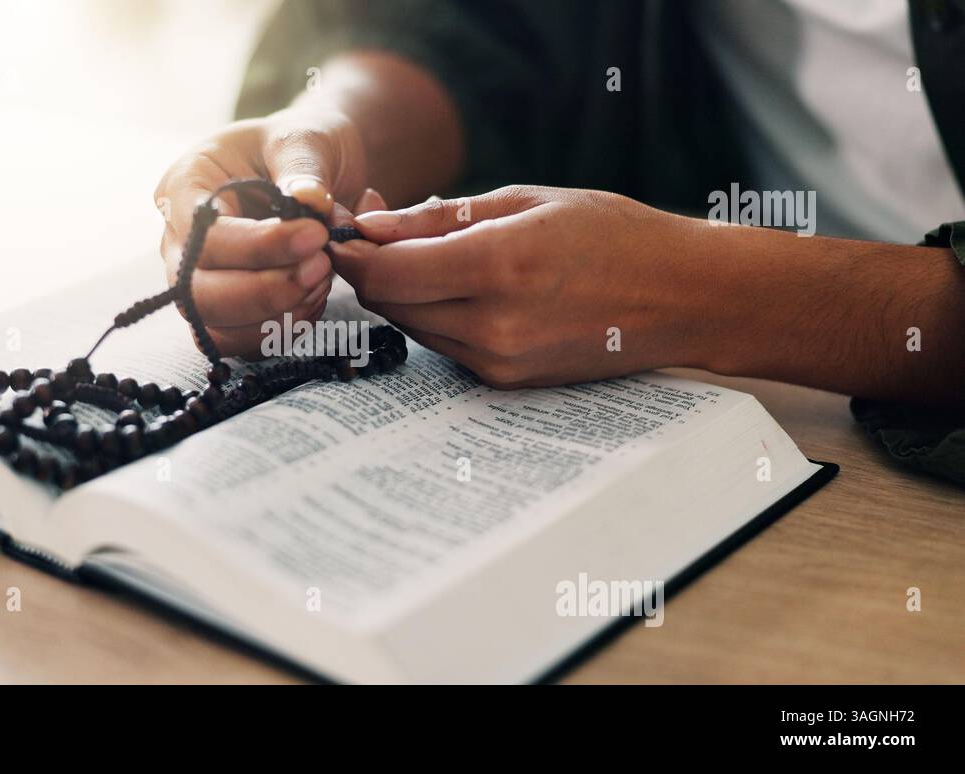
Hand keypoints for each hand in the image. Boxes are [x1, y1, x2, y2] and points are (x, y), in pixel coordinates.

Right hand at [153, 106, 385, 357]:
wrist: (311, 166)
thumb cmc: (299, 146)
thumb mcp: (304, 139)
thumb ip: (303, 169)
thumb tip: (309, 201)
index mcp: (186, 186)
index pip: (203, 235)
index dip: (258, 247)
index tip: (315, 235)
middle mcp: (179, 238)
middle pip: (197, 294)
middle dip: (264, 293)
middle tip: (322, 267)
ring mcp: (197, 278)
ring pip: (214, 326)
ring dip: (276, 316)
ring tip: (322, 278)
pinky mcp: (225, 308)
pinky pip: (239, 341)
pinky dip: (281, 331)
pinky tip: (313, 298)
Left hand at [332, 185, 711, 387]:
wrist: (683, 299)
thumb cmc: (612, 235)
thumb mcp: (527, 201)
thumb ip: (439, 217)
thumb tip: (370, 225)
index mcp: (499, 266)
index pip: (386, 273)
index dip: (351, 252)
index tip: (343, 230)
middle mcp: (494, 324)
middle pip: (389, 304)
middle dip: (370, 268)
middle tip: (378, 231)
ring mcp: (500, 362)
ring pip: (412, 326)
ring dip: (401, 293)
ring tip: (425, 253)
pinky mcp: (507, 382)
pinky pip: (444, 346)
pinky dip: (435, 315)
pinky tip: (459, 286)